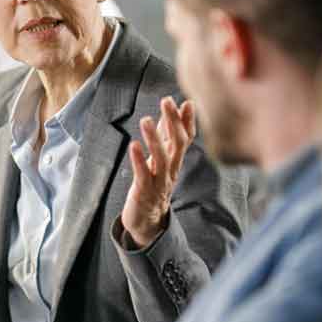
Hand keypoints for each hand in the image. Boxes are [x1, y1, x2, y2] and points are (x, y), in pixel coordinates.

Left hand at [120, 97, 195, 248]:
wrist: (147, 221)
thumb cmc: (153, 184)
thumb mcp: (161, 158)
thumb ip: (165, 135)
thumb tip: (170, 111)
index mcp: (175, 160)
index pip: (186, 138)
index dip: (187, 121)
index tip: (187, 101)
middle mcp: (171, 170)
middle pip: (177, 144)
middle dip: (173, 122)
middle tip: (166, 101)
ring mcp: (159, 181)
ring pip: (162, 159)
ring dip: (154, 138)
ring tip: (145, 120)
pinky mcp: (144, 192)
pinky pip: (143, 175)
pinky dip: (139, 160)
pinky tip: (134, 145)